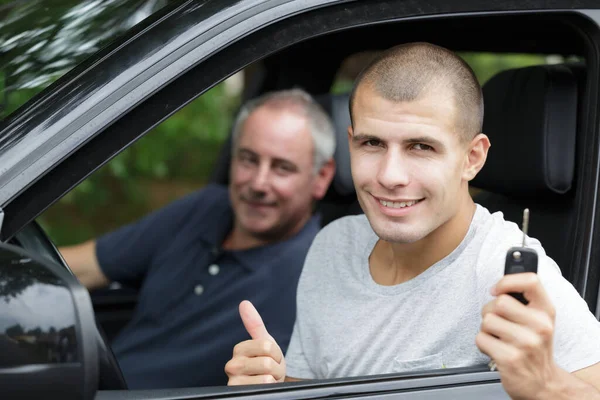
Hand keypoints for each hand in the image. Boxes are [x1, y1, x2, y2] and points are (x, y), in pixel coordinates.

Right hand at [225, 300, 285, 384]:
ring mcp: (234, 383)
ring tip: (268, 380)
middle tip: (270, 371)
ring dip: (274, 379)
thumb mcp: (264, 343)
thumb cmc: (267, 363)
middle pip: (266, 362)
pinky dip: (270, 388)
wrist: (270, 386)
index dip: (276, 352)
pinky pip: (264, 388)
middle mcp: (232, 366)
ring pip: (266, 377)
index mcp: (239, 349)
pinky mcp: (240, 394)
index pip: (266, 345)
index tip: (271, 357)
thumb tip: (244, 303)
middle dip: (276, 367)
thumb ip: (254, 323)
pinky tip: (264, 389)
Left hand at [476, 273, 560, 399]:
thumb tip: (498, 285)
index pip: (530, 281)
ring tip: (498, 338)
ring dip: (486, 329)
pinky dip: (482, 344)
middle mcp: (540, 326)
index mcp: (546, 311)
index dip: (507, 281)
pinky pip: (480, 338)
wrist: (542, 383)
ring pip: (487, 320)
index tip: (497, 290)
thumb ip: (523, 300)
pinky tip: (495, 350)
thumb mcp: (538, 320)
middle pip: (499, 302)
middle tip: (498, 322)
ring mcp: (526, 343)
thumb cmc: (534, 347)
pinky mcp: (510, 358)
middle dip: (490, 311)